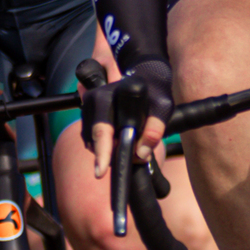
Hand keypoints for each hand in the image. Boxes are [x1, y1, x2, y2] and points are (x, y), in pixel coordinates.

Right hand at [82, 57, 170, 179]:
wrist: (146, 78)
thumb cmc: (155, 93)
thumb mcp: (162, 108)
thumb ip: (155, 129)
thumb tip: (141, 154)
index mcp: (108, 96)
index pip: (102, 129)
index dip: (102, 152)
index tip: (100, 172)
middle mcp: (93, 99)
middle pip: (96, 139)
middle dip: (108, 155)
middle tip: (125, 162)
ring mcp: (87, 106)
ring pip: (92, 141)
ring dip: (110, 150)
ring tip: (133, 146)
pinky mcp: (87, 114)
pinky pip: (92, 138)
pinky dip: (105, 145)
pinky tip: (120, 141)